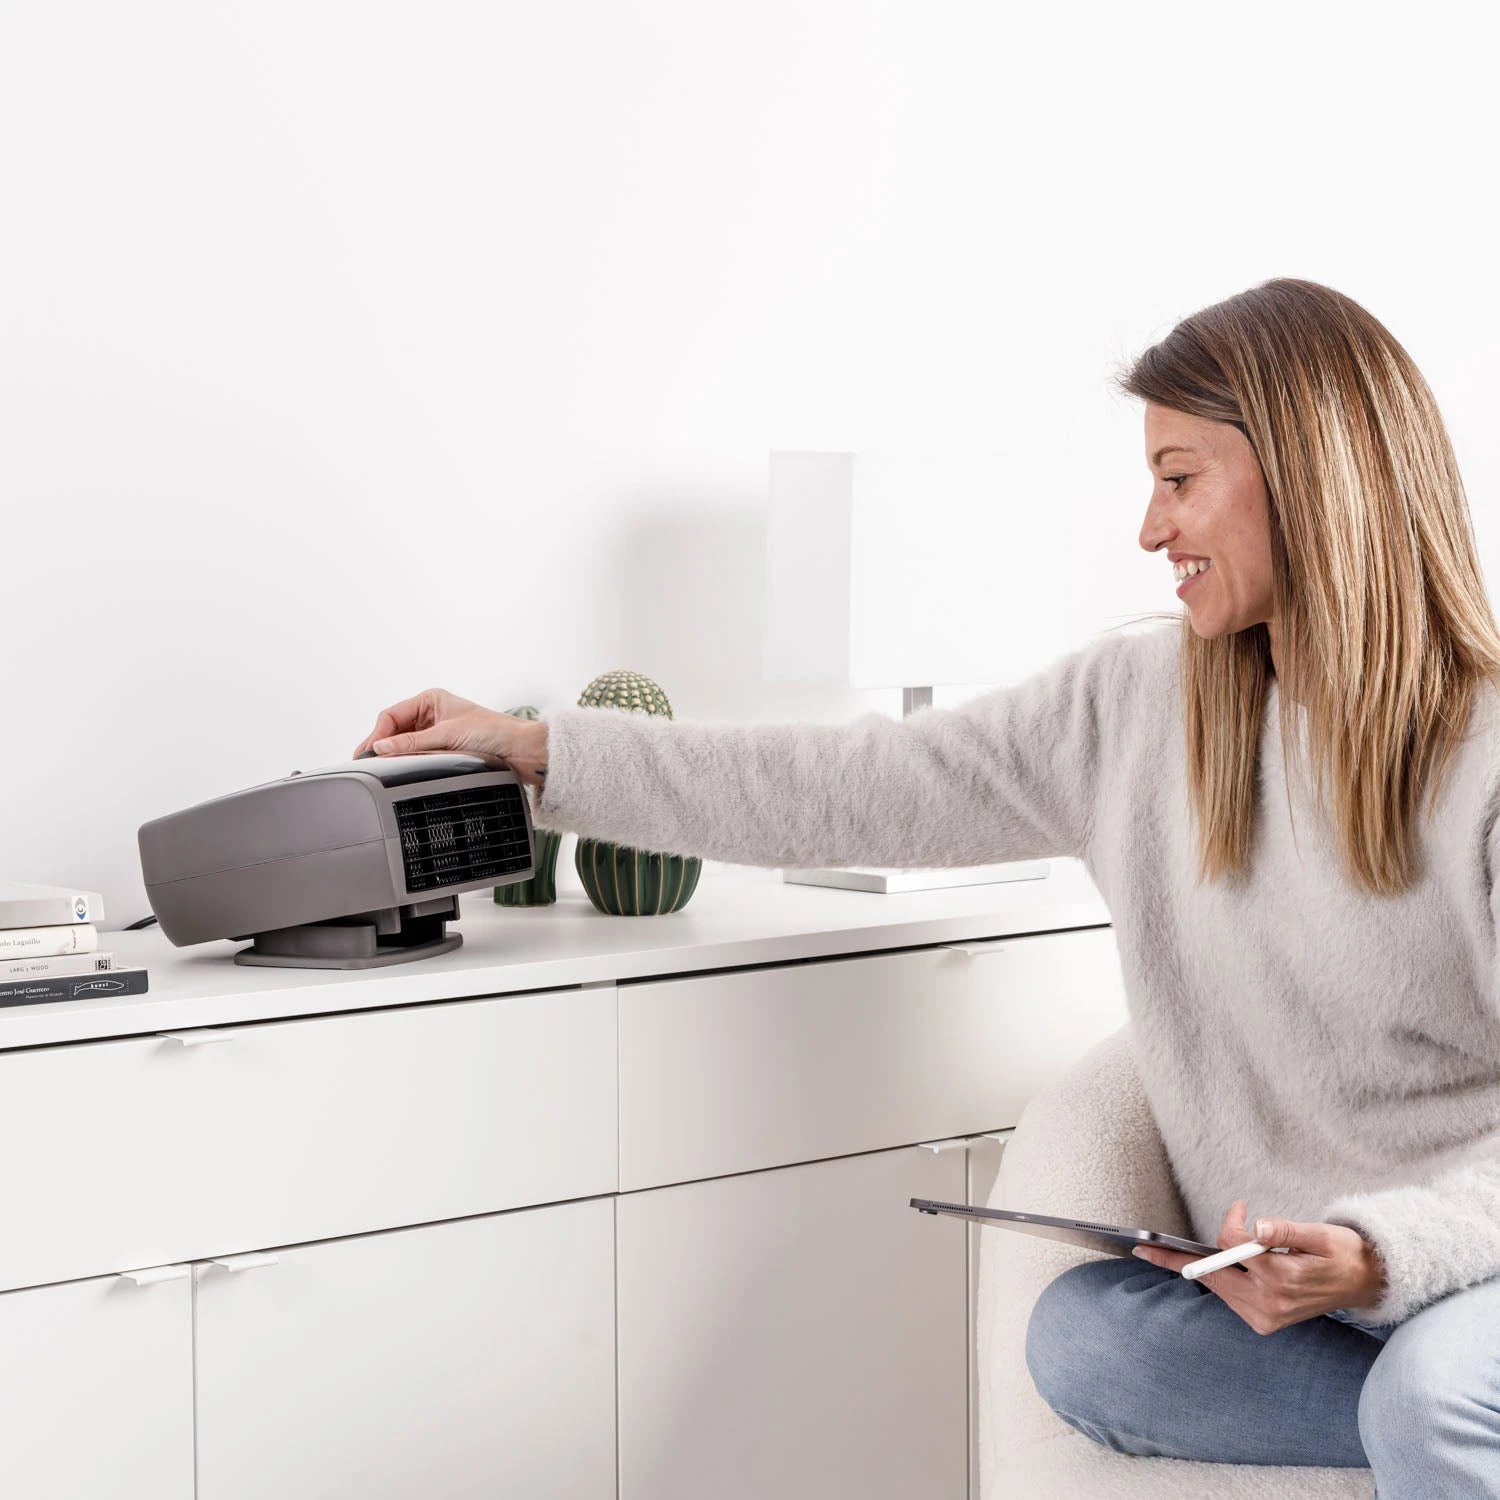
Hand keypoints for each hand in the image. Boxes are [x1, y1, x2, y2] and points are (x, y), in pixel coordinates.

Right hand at [352, 688, 548, 785]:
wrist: (520, 751)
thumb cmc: (494, 732)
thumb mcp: (448, 735)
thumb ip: (412, 743)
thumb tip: (381, 747)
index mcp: (431, 700)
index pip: (391, 715)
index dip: (377, 734)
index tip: (368, 752)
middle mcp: (432, 714)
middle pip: (394, 730)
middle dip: (381, 745)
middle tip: (365, 764)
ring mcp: (436, 732)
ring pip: (404, 744)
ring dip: (393, 755)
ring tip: (380, 769)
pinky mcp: (443, 749)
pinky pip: (417, 755)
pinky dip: (406, 762)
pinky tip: (400, 770)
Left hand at [1131, 1200, 1386, 1333]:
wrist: (1364, 1282)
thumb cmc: (1340, 1252)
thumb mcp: (1318, 1234)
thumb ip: (1284, 1230)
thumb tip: (1254, 1225)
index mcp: (1281, 1280)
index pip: (1230, 1248)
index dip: (1230, 1224)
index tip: (1238, 1207)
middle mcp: (1268, 1305)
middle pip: (1210, 1276)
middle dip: (1175, 1260)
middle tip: (1139, 1249)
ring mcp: (1264, 1318)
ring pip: (1217, 1285)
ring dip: (1204, 1265)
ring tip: (1186, 1250)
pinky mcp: (1263, 1321)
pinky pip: (1229, 1294)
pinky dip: (1219, 1276)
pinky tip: (1215, 1263)